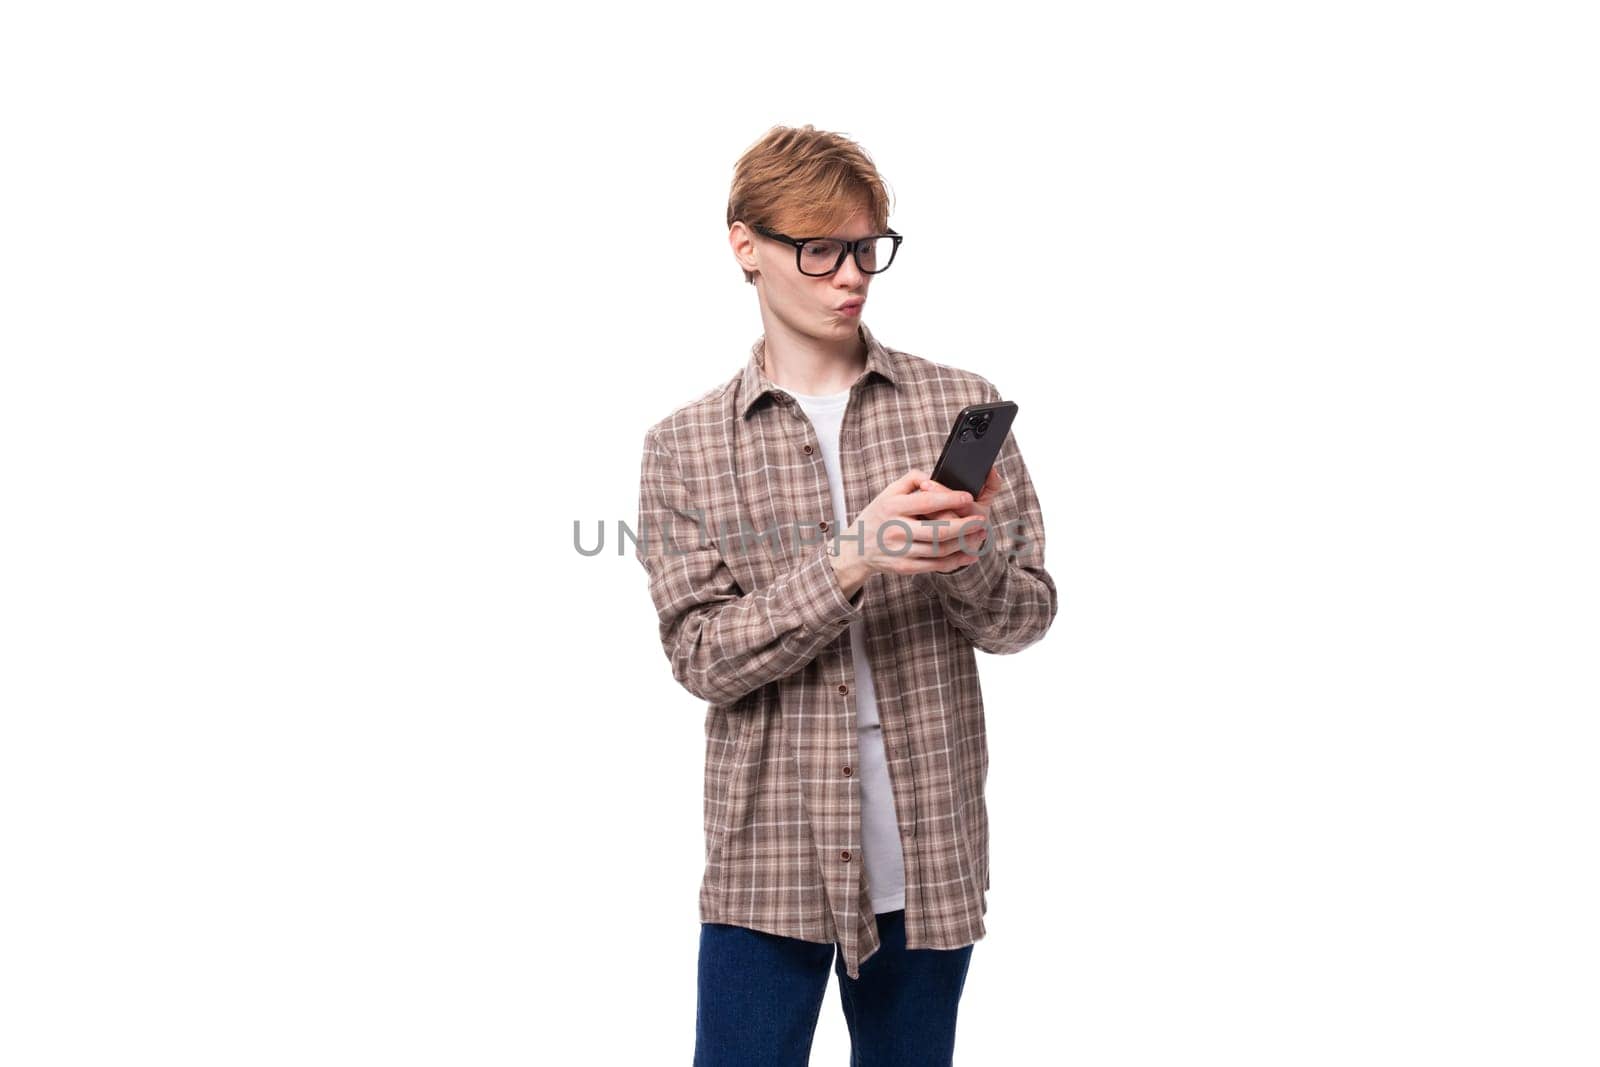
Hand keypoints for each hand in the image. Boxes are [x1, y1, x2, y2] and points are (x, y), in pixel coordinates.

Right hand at [829, 468, 987, 583]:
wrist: (856, 549)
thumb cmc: (878, 516)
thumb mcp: (888, 492)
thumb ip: (911, 479)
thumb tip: (935, 478)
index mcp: (892, 507)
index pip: (926, 502)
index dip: (950, 499)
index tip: (968, 497)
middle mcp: (895, 530)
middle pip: (937, 530)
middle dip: (964, 526)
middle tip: (982, 521)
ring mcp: (900, 551)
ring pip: (940, 550)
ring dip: (964, 544)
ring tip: (980, 535)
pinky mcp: (905, 567)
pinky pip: (935, 566)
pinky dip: (956, 561)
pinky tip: (969, 555)